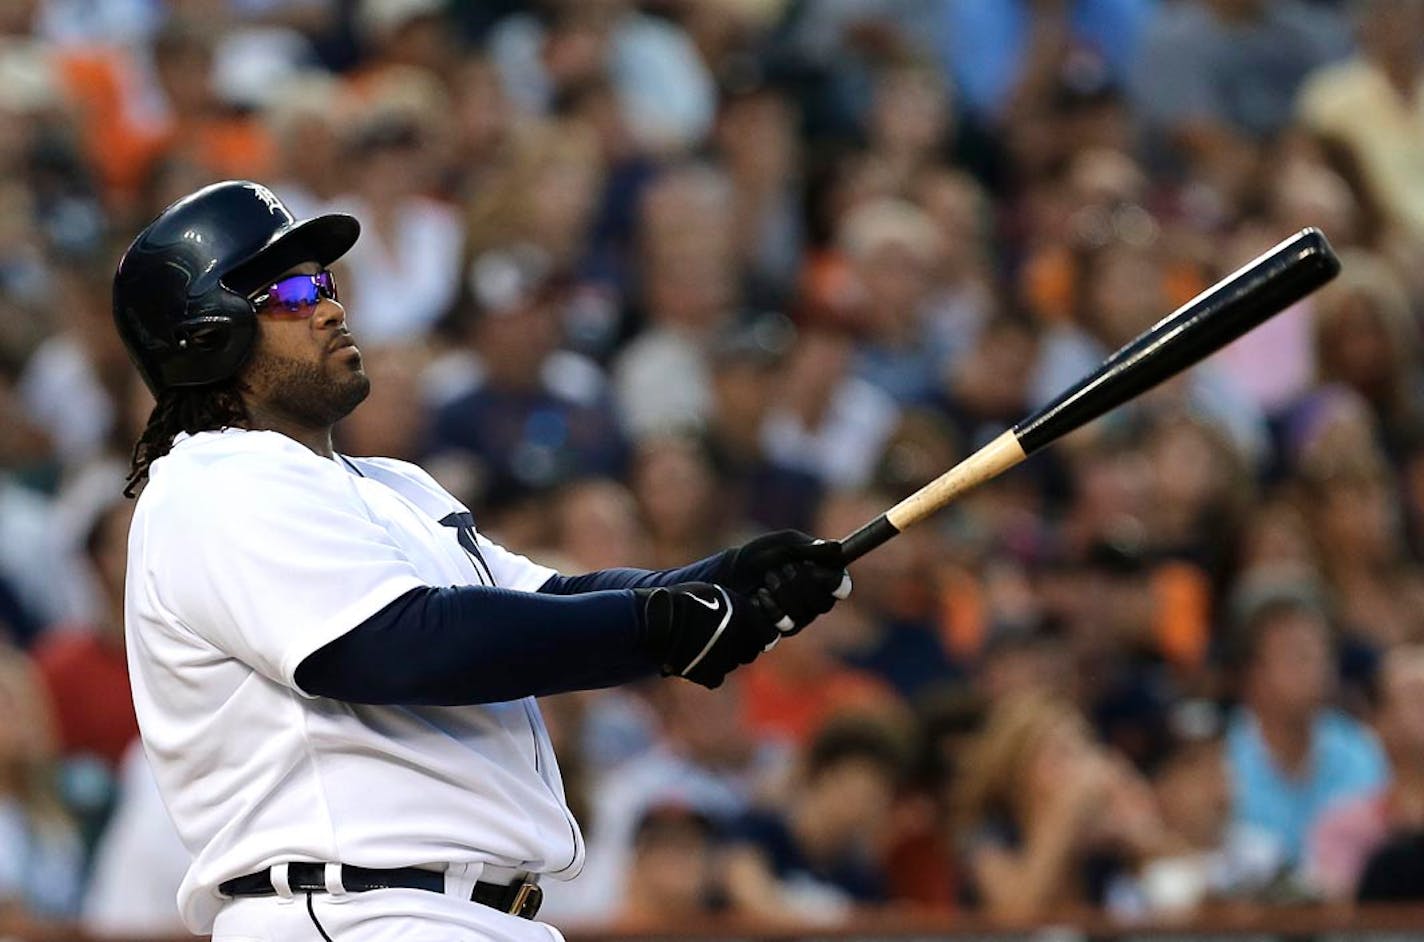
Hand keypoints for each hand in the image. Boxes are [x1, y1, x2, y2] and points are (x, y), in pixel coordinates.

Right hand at [635, 582, 779, 688]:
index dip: (759, 635)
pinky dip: (707, 672)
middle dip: (740, 648)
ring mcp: (724, 657)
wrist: (656, 619)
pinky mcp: (709, 674)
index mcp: (743, 613)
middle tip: (720, 639)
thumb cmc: (682, 601)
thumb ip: (737, 607)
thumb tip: (753, 620)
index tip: (748, 634)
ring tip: (702, 646)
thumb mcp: (713, 593)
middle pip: (750, 653)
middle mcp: (739, 636)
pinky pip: (716, 678)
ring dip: (722, 658)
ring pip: (732, 665)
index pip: (768, 636)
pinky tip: (694, 659)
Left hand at [723, 530, 851, 634]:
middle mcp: (816, 602)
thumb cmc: (764, 554)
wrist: (733, 572)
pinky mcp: (780, 630)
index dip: (834, 582)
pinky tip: (760, 594)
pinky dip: (769, 606)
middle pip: (822, 602)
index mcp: (824, 578)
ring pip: (802, 613)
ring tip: (768, 578)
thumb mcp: (785, 543)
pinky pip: (783, 624)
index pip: (842, 587)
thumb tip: (837, 548)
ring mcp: (800, 618)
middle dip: (800, 581)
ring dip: (782, 590)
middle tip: (784, 567)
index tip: (819, 570)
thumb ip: (809, 546)